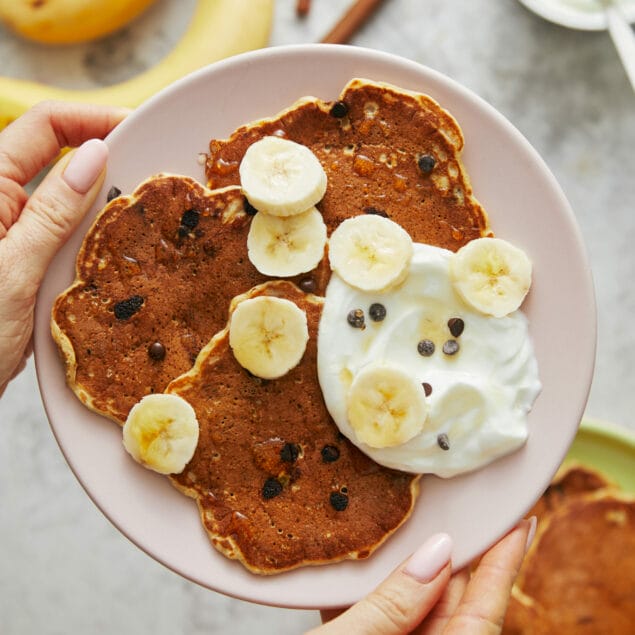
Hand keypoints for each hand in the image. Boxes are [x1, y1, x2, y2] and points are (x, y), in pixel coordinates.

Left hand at [0, 101, 126, 396]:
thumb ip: (53, 211)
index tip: (136, 129)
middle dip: (105, 156)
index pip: (44, 128)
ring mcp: (11, 230)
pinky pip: (63, 229)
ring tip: (143, 211)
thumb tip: (95, 155)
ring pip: (64, 195)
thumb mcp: (15, 269)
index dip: (91, 119)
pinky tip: (117, 245)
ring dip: (102, 198)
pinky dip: (92, 231)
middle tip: (150, 174)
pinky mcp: (22, 256)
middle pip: (56, 154)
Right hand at [311, 517, 535, 634]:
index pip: (482, 619)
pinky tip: (362, 566)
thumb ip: (393, 608)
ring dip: (408, 573)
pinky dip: (373, 595)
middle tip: (459, 509)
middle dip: (451, 559)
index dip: (504, 567)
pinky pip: (379, 623)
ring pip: (411, 613)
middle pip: (448, 609)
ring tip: (413, 525)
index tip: (519, 523)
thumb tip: (438, 554)